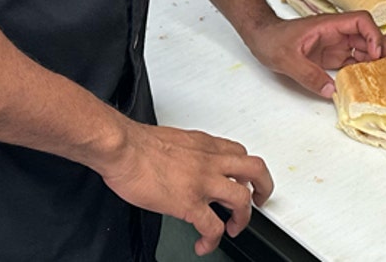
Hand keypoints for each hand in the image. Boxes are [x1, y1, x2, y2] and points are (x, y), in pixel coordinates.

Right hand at [95, 119, 272, 255]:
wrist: (121, 148)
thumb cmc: (136, 143)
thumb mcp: (171, 140)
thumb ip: (185, 152)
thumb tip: (182, 164)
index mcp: (204, 144)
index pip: (238, 152)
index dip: (244, 169)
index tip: (241, 180)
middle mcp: (210, 160)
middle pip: (255, 169)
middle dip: (263, 187)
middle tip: (259, 200)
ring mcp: (203, 182)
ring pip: (242, 199)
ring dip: (243, 217)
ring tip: (234, 228)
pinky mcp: (190, 203)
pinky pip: (212, 227)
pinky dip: (212, 240)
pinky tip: (204, 244)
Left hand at [241, 11, 385, 98]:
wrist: (259, 37)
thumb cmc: (271, 39)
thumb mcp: (287, 60)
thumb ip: (309, 75)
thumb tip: (332, 91)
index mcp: (329, 25)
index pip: (361, 22)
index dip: (372, 36)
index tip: (375, 54)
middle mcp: (336, 33)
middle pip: (370, 37)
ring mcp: (335, 44)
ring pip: (365, 50)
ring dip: (381, 62)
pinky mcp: (332, 56)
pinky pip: (355, 62)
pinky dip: (367, 71)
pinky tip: (375, 82)